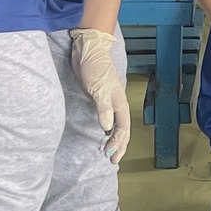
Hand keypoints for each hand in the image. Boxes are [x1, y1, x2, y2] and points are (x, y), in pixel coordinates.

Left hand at [69, 27, 129, 163]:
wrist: (89, 50)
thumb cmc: (95, 67)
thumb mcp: (99, 88)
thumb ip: (103, 108)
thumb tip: (107, 128)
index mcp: (119, 103)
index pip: (122, 128)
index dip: (118, 143)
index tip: (110, 155)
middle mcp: (116, 105)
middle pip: (121, 130)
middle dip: (119, 146)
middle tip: (113, 161)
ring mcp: (108, 102)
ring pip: (115, 125)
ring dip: (114, 140)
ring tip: (110, 153)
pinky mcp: (99, 99)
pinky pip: (106, 120)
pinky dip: (106, 130)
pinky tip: (102, 134)